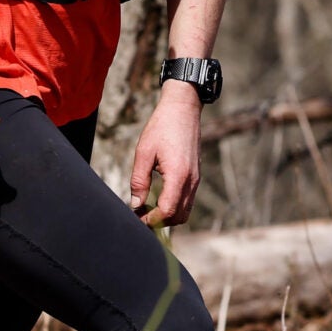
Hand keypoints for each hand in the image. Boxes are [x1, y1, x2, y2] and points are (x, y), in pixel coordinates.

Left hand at [129, 83, 203, 226]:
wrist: (183, 109)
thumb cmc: (162, 126)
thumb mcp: (144, 152)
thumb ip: (139, 181)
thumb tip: (135, 204)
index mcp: (178, 175)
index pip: (167, 211)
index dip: (151, 219)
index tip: (136, 217)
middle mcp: (191, 180)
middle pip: (178, 217)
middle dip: (159, 221)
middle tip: (139, 215)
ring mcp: (196, 179)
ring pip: (185, 211)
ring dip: (167, 216)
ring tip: (147, 209)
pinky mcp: (196, 176)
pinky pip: (187, 200)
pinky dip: (174, 206)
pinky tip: (158, 199)